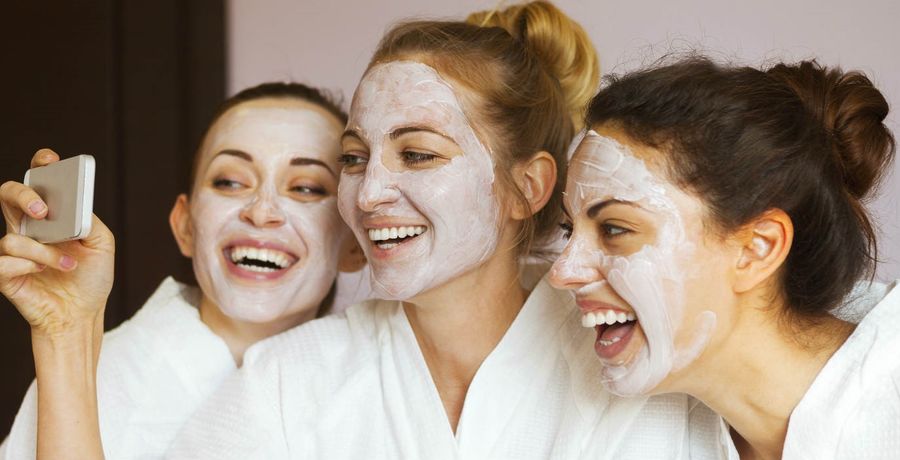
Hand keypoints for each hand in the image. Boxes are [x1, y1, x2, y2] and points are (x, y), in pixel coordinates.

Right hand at [0, 149, 114, 337]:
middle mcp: (28, 228)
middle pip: (8, 194)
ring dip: (45, 252)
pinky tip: (42, 273)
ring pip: (13, 236)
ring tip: (67, 264)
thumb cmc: (90, 279)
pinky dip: (27, 266)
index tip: (50, 159)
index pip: (38, 181)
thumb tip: (73, 207)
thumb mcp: (102, 244)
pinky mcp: (4, 273)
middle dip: (24, 196)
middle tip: (43, 211)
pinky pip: (4, 261)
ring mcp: (13, 250)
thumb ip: (89, 221)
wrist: (82, 314)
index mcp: (51, 217)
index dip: (40, 165)